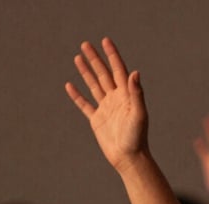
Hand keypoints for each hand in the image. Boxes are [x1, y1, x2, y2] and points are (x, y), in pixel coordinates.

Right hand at [65, 38, 148, 171]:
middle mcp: (117, 100)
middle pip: (104, 74)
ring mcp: (106, 109)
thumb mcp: (138, 114)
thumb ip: (136, 93)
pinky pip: (85, 105)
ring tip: (78, 57)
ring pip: (94, 86)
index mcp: (127, 96)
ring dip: (86, 72)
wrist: (129, 158)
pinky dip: (77, 95)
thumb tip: (135, 72)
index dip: (113, 55)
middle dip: (95, 59)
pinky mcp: (97, 120)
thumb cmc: (137, 137)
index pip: (119, 71)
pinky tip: (69, 85)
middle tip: (86, 44)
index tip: (105, 41)